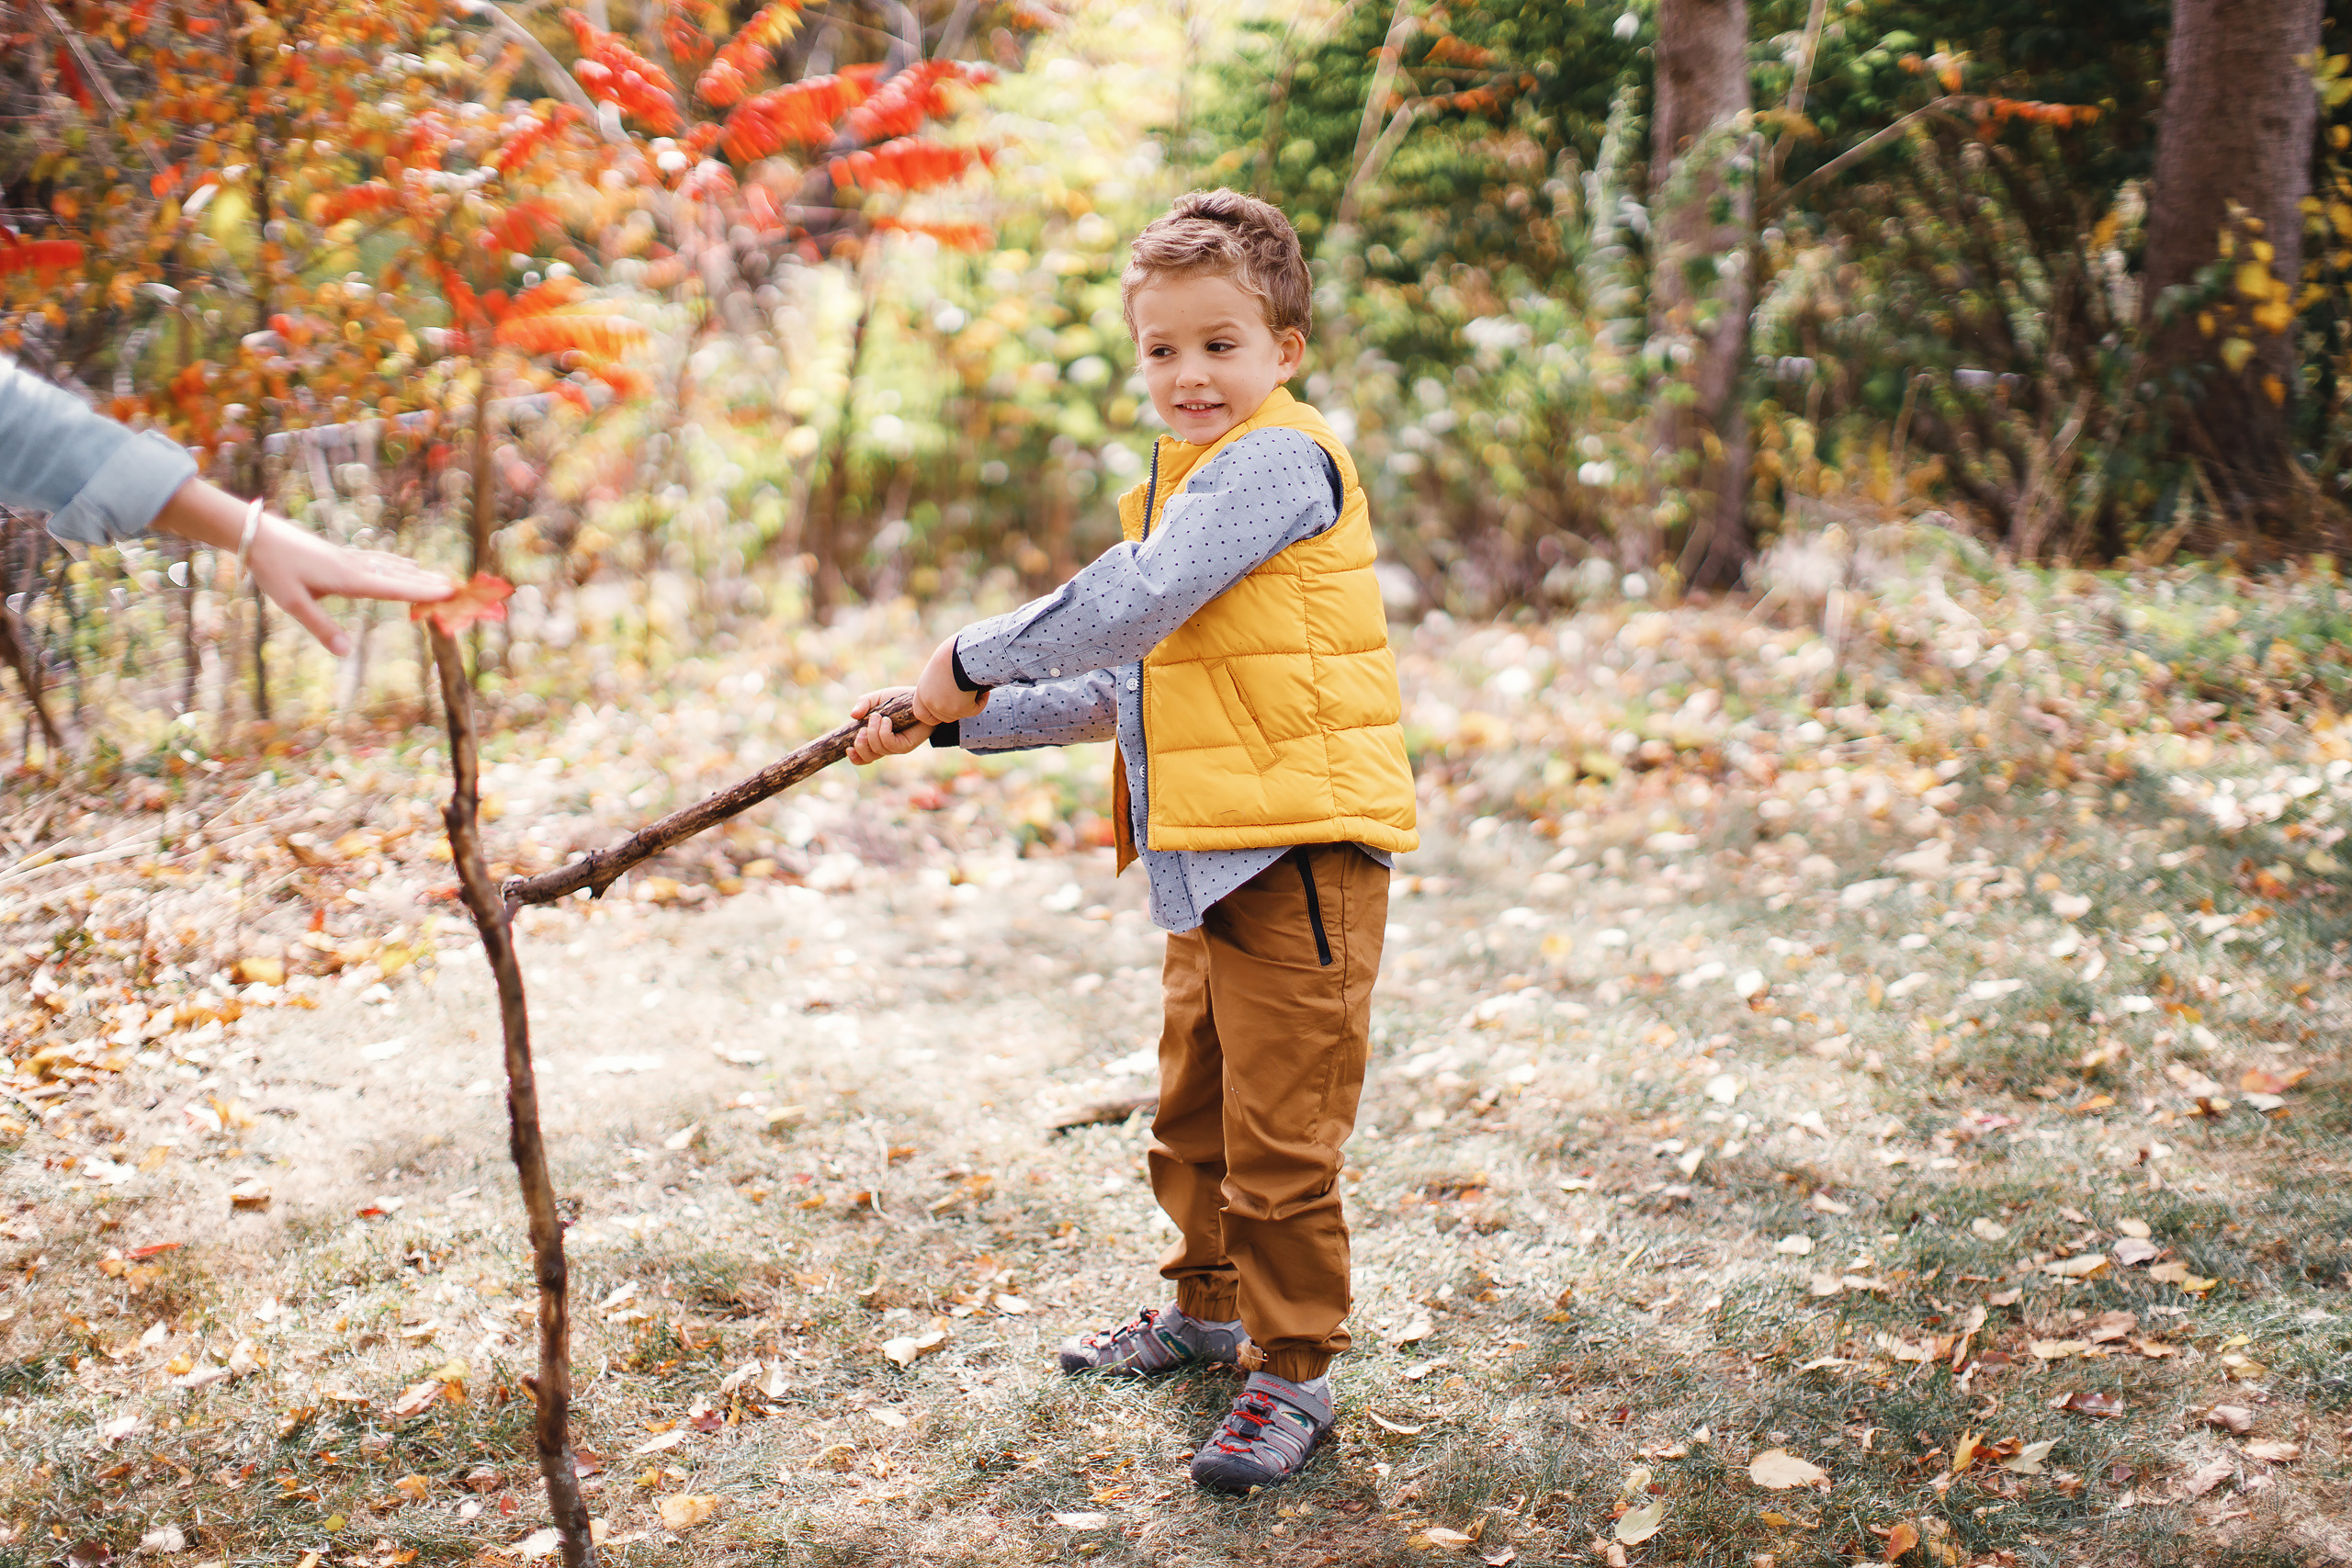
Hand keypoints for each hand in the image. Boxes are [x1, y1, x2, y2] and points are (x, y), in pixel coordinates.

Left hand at [150, 476, 452, 655]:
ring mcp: (347, 558)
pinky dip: (394, 564)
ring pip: (389, 566)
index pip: (393, 589)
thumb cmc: (273, 569)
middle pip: (398, 576)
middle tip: (458, 588)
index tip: (451, 592)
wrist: (256, 534)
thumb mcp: (293, 602)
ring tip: (436, 577)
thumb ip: (322, 627)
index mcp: (348, 579)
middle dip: (428, 583)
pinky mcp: (338, 554)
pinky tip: (398, 563)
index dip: (423, 592)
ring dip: (413, 573)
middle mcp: (354, 566)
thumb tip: (347, 652)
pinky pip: (376, 560)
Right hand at [847, 687, 932, 764]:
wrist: (921, 699)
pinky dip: (884, 732)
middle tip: (862, 730)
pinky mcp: (906, 745)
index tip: (848, 748)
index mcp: (875, 738)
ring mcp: (896, 747)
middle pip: (867, 757)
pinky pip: (890, 745)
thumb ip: (863, 704)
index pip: (862, 756)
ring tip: (877, 717)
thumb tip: (853, 715)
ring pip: (877, 750)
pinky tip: (887, 721)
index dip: (854, 756)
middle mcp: (885, 745)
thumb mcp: (877, 698)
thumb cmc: (899, 699)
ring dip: (872, 733)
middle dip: (860, 745)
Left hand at [912, 634, 989, 725]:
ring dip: (969, 703)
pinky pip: (975, 709)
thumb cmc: (953, 653)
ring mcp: (946, 707)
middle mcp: (931, 702)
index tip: (944, 710)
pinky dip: (981, 700)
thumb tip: (950, 693)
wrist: (963, 652)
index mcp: (922, 691)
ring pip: (961, 714)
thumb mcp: (939, 669)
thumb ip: (938, 685)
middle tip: (966, 696)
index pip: (921, 714)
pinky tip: (984, 688)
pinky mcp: (962, 709)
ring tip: (975, 686)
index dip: (932, 716)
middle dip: (956, 709)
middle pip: (945, 717)